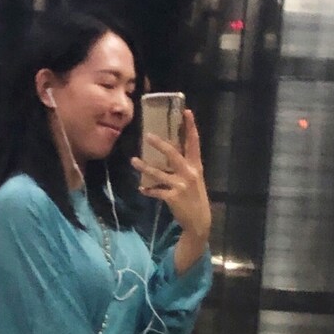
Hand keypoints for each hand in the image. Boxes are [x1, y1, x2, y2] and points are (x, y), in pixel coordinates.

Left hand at [131, 109, 210, 244]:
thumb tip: (170, 150)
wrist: (200, 221)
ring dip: (145, 167)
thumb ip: (185, 165)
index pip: (194, 143)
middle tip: (147, 136)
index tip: (187, 111)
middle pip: (173, 154)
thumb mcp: (195, 178)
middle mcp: (189, 173)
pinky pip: (156, 192)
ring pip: (159, 173)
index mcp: (196, 166)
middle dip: (160, 144)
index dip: (191, 127)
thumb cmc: (195, 197)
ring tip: (133, 161)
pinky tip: (141, 188)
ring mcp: (181, 185)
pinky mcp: (173, 197)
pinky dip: (148, 190)